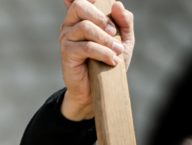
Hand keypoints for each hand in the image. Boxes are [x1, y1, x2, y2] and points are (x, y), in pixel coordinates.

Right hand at [59, 0, 134, 120]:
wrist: (98, 89)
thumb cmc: (109, 61)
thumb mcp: (123, 39)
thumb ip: (124, 21)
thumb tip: (116, 4)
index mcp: (82, 16)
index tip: (98, 0)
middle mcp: (71, 24)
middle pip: (80, 6)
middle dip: (100, 17)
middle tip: (114, 32)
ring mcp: (66, 38)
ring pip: (86, 27)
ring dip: (106, 39)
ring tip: (117, 51)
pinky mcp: (67, 53)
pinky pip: (86, 47)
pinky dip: (103, 53)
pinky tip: (112, 61)